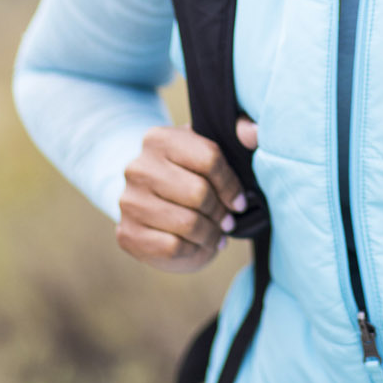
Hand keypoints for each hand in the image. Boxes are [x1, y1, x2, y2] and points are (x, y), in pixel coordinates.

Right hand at [117, 118, 255, 272]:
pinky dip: (192, 250)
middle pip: (199, 194)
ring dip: (210, 234)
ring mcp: (129, 202)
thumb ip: (238, 132)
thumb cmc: (191, 176)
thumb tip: (255, 132)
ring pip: (187, 223)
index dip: (231, 185)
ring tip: (215, 234)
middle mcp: (138, 168)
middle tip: (227, 221)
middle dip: (220, 212)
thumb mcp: (211, 148)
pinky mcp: (127, 234)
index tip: (239, 201)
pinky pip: (172, 247)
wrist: (152, 206)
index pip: (210, 159)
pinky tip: (195, 244)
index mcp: (159, 138)